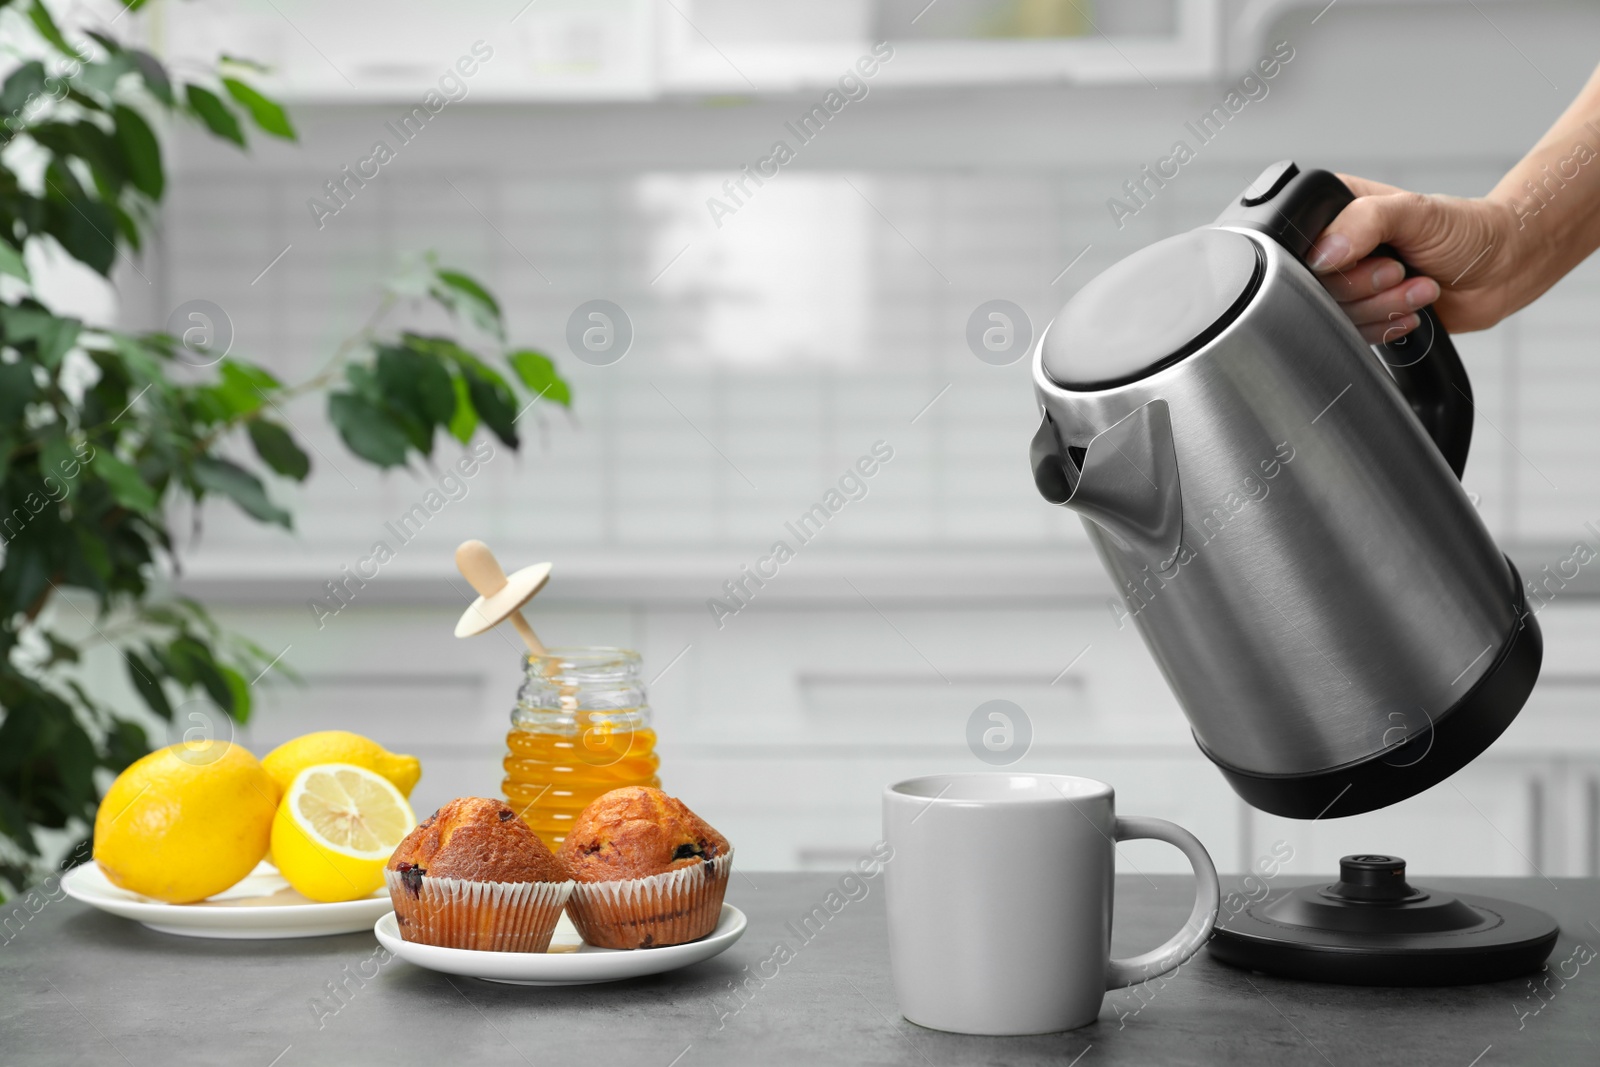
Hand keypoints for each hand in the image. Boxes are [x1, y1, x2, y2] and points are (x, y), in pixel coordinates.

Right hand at [1306, 175, 1525, 342]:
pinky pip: (1356, 334)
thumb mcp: (1415, 211)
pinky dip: (1388, 326)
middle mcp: (1338, 247)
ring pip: (1336, 314)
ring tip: (1419, 287)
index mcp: (1338, 211)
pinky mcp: (1365, 314)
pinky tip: (1414, 308)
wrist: (1501, 268)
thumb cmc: (1466, 230)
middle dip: (1366, 286)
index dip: (1328, 260)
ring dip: (1385, 307)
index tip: (1369, 256)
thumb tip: (1324, 254)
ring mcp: (1350, 283)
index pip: (1299, 242)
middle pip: (1316, 286)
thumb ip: (1365, 221)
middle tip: (1401, 270)